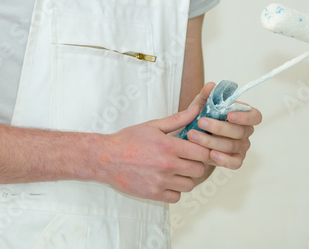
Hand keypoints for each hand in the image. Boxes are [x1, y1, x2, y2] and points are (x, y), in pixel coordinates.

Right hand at [94, 104, 210, 202]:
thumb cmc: (128, 140)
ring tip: (176, 171)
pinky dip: (174, 191)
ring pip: (189, 185)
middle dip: (196, 164)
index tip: (197, 149)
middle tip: (187, 160)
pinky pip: (176, 197)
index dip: (203, 150)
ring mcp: (161, 181)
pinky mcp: (154, 194)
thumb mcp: (152, 126)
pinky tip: (167, 181)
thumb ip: (176, 120)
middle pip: (199, 170)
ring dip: (185, 178)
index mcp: (169, 146)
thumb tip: (195, 111)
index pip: (202, 153)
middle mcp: (167, 165)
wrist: (106, 158)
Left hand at [182, 81, 261, 169]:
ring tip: (194, 135)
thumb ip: (206, 95)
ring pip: (232, 146)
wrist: (190, 140)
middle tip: (201, 122)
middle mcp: (245, 132)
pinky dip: (223, 159)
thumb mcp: (200, 105)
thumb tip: (211, 85)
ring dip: (212, 141)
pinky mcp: (235, 161)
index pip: (255, 116)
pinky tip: (210, 154)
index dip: (245, 116)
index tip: (229, 115)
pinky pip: (234, 163)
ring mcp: (241, 148)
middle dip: (219, 127)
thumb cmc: (200, 120)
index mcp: (242, 116)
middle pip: (240, 132)